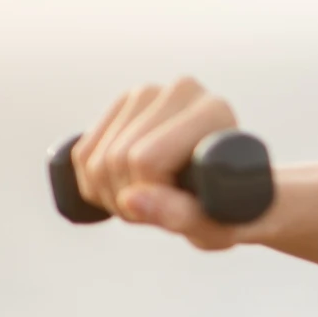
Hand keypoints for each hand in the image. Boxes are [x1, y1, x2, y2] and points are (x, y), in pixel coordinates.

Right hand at [68, 76, 249, 249]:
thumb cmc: (235, 210)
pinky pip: (80, 154)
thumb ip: (179, 215)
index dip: (151, 198)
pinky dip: (94, 185)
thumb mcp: (216, 225)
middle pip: (115, 159)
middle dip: (128, 200)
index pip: (145, 160)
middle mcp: (182, 91)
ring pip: (93, 159)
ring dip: (111, 195)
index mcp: (213, 111)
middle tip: (164, 208)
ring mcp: (148, 93)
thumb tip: (130, 199)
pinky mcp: (123, 105)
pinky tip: (130, 187)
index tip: (180, 210)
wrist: (236, 189)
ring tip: (153, 198)